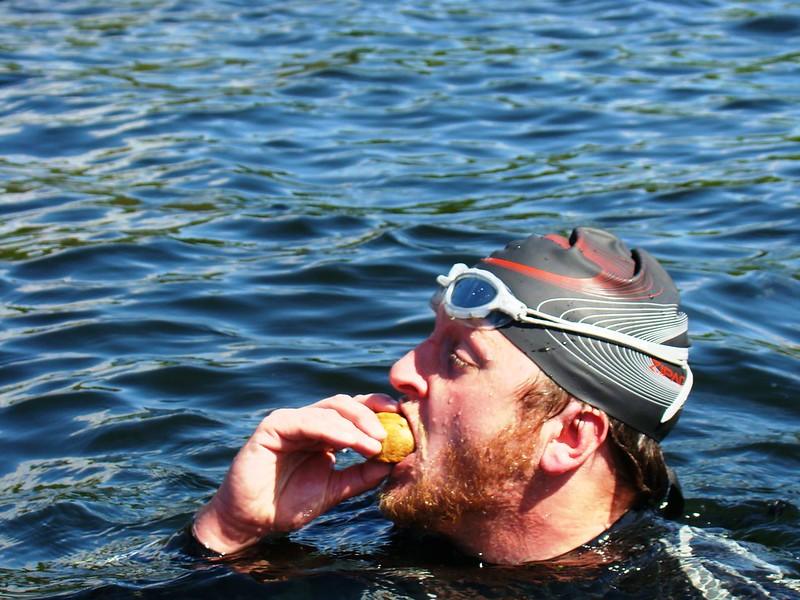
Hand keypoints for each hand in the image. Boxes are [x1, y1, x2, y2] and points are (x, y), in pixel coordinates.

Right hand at [192, 393, 397, 553]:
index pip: (354, 412)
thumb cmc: (289, 504)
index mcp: (323, 432)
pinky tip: (350, 442)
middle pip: (345, 404)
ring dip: (356, 424)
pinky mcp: (273, 426)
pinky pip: (306, 420)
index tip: (402, 420)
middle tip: (390, 434)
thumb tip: (394, 462)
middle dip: (371, 414)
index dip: (378, 411)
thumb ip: (361, 476)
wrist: (252, 521)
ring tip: (376, 443)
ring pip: (329, 409)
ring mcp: (290, 421)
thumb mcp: (335, 490)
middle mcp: (308, 421)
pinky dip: (332, 428)